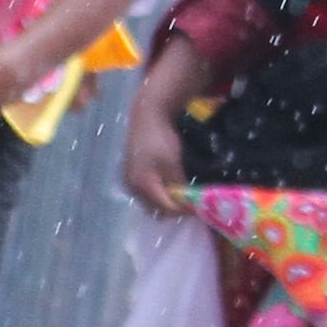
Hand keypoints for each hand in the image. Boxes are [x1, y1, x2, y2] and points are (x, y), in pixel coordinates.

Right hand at [122, 99, 188, 216]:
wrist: (147, 117)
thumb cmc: (161, 138)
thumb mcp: (173, 162)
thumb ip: (179, 184)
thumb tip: (189, 203)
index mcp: (143, 183)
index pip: (166, 207)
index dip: (183, 210)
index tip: (198, 208)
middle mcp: (132, 187)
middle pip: (155, 210)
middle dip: (174, 210)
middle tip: (190, 204)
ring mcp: (129, 182)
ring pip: (150, 204)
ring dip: (165, 204)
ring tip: (180, 196)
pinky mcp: (129, 177)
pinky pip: (145, 196)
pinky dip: (158, 196)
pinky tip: (168, 187)